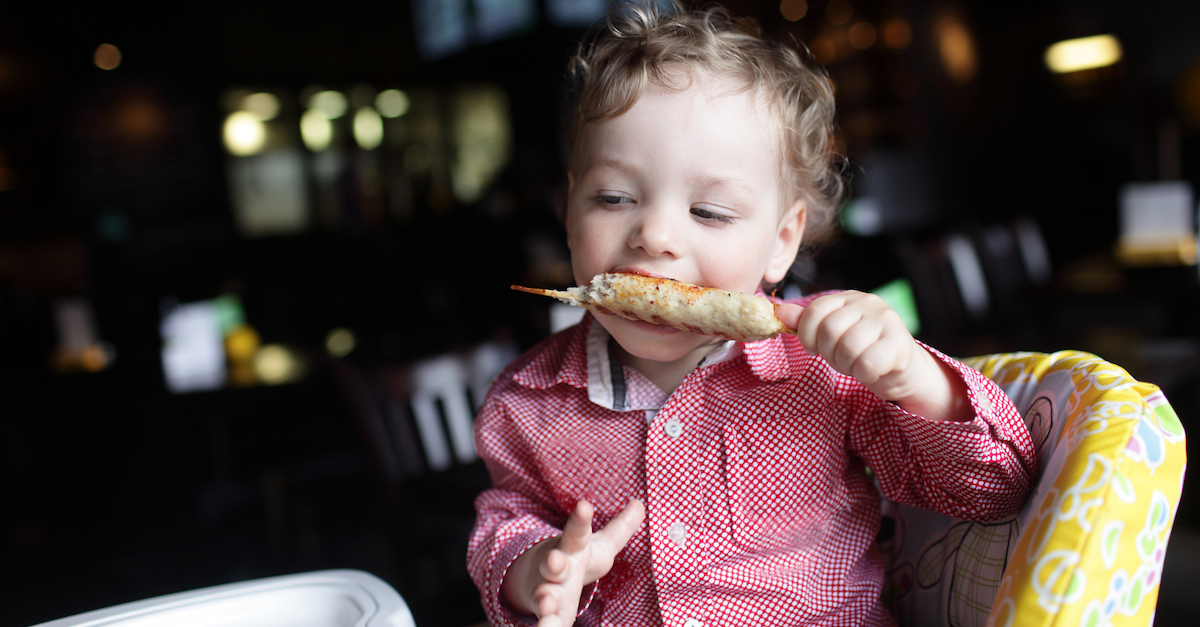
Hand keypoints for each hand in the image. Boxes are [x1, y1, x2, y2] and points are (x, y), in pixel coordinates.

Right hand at [502, 499, 645, 626]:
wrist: (537, 578)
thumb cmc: (577, 560)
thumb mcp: (600, 545)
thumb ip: (620, 528)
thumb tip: (640, 504)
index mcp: (573, 547)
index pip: (576, 531)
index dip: (581, 519)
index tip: (584, 506)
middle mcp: (557, 568)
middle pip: (553, 564)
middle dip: (553, 563)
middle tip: (555, 562)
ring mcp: (547, 590)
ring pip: (543, 594)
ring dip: (544, 600)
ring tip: (547, 604)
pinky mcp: (545, 613)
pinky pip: (545, 622)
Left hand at [776, 291, 968, 420]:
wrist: (902, 370)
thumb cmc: (862, 350)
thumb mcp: (831, 336)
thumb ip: (807, 322)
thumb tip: (780, 310)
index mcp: (849, 298)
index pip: (815, 310)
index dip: (807, 335)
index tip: (815, 348)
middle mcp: (870, 303)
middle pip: (830, 330)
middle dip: (829, 353)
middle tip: (841, 359)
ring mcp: (888, 321)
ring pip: (848, 348)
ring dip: (847, 365)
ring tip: (857, 364)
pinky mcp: (900, 344)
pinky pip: (867, 364)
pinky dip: (864, 374)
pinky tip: (872, 371)